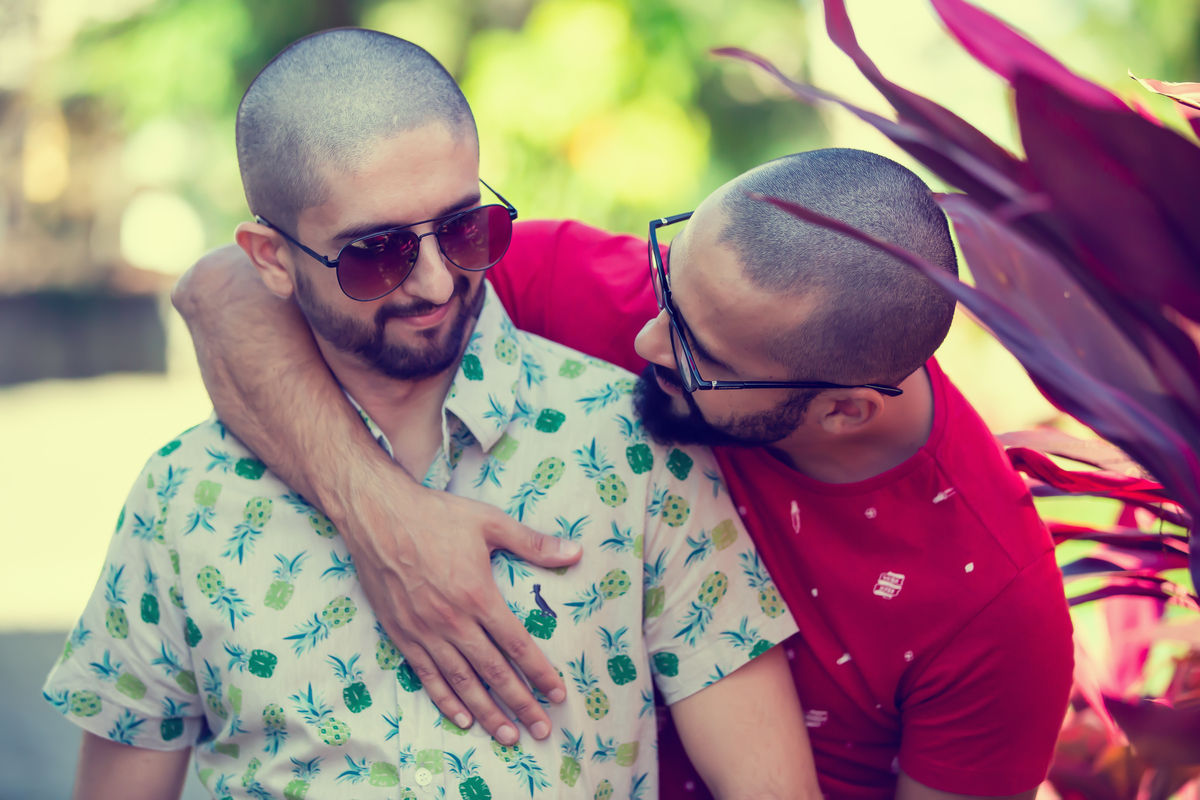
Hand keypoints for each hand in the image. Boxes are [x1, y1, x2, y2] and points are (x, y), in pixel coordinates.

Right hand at [334, 462, 582, 744]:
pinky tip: (462, 717)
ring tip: (507, 734)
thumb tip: (575, 552)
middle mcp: (452, 621)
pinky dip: (445, 700)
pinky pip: (427, 676)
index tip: (558, 694)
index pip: (517, 645)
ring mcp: (424, 631)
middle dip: (521, 703)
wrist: (376, 515)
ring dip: (486, 712)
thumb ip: (533, 543)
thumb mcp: (490, 522)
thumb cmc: (436, 515)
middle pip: (494, 672)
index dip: (540, 673)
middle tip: (542, 730)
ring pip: (461, 682)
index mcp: (478, 595)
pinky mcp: (401, 634)